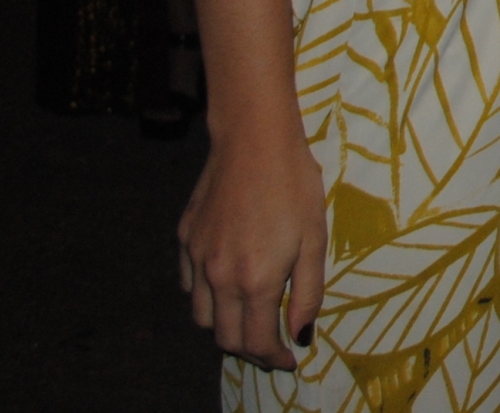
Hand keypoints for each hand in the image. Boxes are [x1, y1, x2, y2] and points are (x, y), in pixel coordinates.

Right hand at [178, 114, 326, 370]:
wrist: (254, 140)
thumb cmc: (294, 185)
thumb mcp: (314, 239)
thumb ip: (308, 292)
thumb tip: (302, 333)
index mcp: (255, 281)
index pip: (256, 341)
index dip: (273, 358)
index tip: (289, 359)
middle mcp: (219, 278)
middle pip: (225, 337)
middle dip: (250, 348)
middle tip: (272, 343)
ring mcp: (196, 259)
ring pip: (201, 316)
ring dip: (224, 326)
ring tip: (249, 316)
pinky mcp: (184, 240)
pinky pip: (188, 285)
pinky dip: (205, 296)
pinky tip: (226, 283)